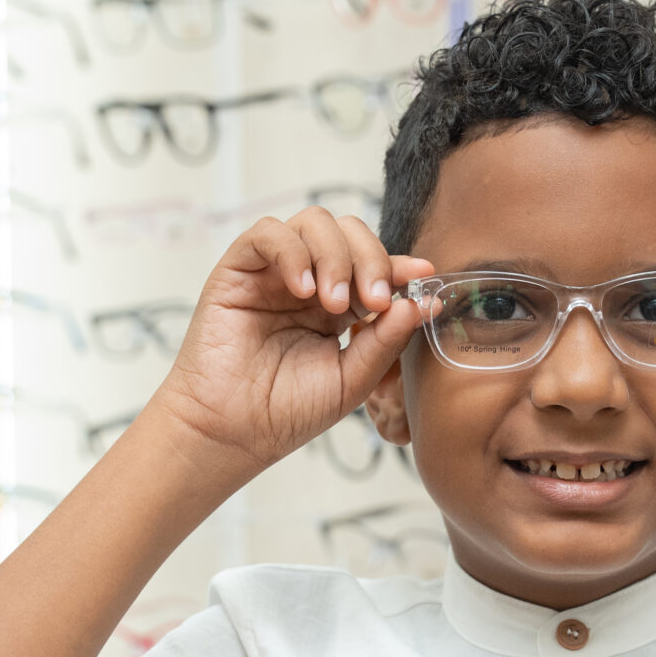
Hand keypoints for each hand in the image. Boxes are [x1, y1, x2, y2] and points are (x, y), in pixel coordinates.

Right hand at [153, 209, 432, 473]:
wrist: (232, 433)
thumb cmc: (287, 412)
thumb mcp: (351, 379)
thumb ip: (385, 341)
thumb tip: (422, 303)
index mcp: (339, 306)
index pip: (375, 266)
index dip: (400, 266)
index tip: (423, 276)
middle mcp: (309, 282)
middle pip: (350, 232)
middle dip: (371, 259)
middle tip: (374, 301)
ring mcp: (274, 273)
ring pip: (315, 223)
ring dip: (335, 255)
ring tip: (333, 303)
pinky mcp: (238, 269)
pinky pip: (268, 233)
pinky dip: (292, 252)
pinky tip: (303, 290)